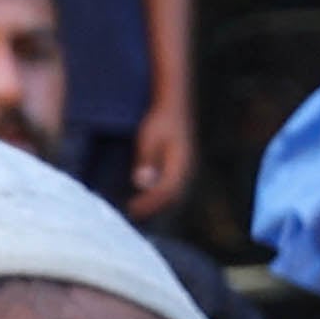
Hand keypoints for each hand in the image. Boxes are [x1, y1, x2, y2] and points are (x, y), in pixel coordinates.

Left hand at [127, 100, 194, 219]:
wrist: (174, 106)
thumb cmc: (160, 120)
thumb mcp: (148, 138)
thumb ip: (146, 161)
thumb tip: (142, 184)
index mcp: (181, 165)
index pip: (166, 192)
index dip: (149, 203)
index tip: (132, 208)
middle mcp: (187, 170)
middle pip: (172, 198)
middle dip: (152, 207)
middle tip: (132, 212)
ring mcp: (187, 169)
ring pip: (174, 195)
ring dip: (157, 203)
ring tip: (138, 208)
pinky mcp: (182, 167)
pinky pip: (173, 187)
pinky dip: (160, 195)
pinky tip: (147, 193)